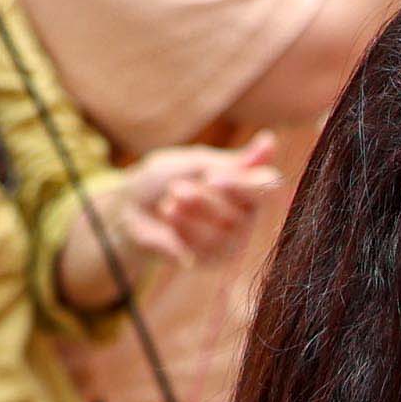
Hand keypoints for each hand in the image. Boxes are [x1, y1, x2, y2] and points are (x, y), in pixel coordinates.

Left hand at [92, 137, 281, 275]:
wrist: (130, 209)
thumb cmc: (164, 179)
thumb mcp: (195, 163)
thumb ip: (233, 161)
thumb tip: (270, 140)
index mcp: (250, 185)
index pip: (268, 187)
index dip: (242, 184)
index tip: (211, 177)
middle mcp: (249, 215)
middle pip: (242, 213)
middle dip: (204, 199)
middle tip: (177, 188)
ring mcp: (234, 241)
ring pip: (224, 233)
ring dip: (190, 215)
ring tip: (169, 203)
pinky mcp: (215, 261)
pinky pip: (206, 249)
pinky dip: (182, 231)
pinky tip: (170, 220)